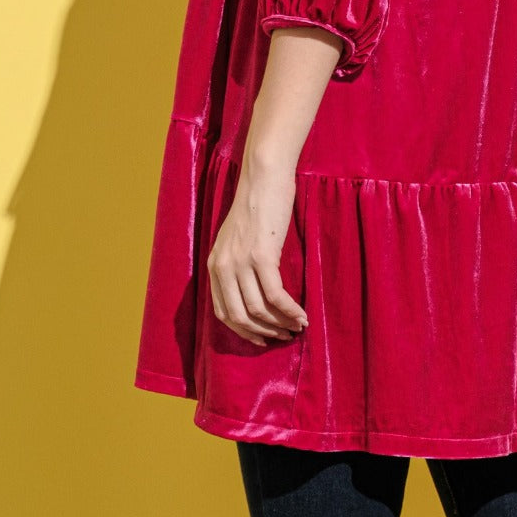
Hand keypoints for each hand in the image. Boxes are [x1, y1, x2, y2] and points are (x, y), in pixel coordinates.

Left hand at [207, 159, 308, 346]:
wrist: (263, 178)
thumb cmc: (257, 204)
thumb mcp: (237, 238)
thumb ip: (238, 263)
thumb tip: (254, 291)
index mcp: (214, 265)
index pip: (222, 312)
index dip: (244, 331)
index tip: (263, 338)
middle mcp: (222, 267)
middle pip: (239, 316)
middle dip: (263, 332)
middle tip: (284, 336)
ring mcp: (240, 262)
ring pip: (257, 310)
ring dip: (280, 323)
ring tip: (297, 327)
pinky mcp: (261, 256)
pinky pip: (275, 295)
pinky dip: (289, 310)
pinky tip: (301, 315)